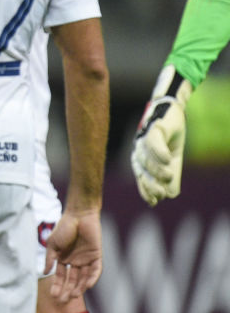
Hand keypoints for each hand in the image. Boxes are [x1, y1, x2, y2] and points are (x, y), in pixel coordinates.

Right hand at [44, 210, 101, 302]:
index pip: (61, 276)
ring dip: (79, 287)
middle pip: (72, 280)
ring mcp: (86, 260)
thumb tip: (44, 272)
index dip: (57, 285)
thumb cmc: (64, 227)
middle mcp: (75, 261)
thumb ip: (49, 259)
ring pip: (83, 278)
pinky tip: (87, 286)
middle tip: (62, 300)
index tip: (53, 295)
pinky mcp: (96, 256)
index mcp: (64, 259)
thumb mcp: (52, 244)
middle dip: (67, 290)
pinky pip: (95, 270)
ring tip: (73, 295)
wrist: (79, 215)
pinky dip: (92, 278)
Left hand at [131, 65, 192, 205]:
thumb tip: (170, 195)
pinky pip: (152, 139)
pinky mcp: (154, 126)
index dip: (145, 188)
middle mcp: (139, 148)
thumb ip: (171, 176)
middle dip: (151, 182)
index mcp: (141, 157)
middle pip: (142, 167)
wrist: (173, 110)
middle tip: (161, 193)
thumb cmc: (171, 136)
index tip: (153, 201)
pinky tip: (167, 159)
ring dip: (157, 168)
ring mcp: (144, 137)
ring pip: (147, 155)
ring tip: (168, 176)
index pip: (141, 175)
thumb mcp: (173, 159)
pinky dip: (159, 150)